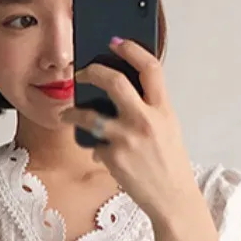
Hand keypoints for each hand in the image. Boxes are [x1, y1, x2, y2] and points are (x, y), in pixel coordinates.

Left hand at [61, 38, 197, 223]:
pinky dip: (94, 147)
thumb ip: (149, 108)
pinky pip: (94, 144)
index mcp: (163, 109)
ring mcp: (127, 139)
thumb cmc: (169, 163)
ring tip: (67, 114)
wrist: (173, 198)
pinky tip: (99, 153)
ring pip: (89, 115)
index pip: (150, 68)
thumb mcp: (168, 128)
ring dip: (73, 112)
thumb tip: (120, 90)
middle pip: (114, 81)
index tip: (116, 42)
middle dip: (92, 72)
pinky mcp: (113, 158)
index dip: (132, 49)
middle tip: (81, 73)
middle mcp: (145, 120)